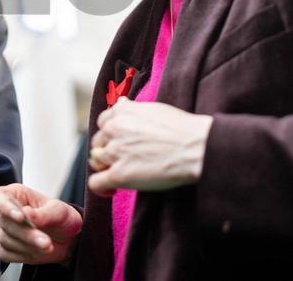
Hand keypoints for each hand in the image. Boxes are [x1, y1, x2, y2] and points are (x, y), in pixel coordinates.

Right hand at [0, 184, 81, 264]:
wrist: (68, 240)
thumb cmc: (63, 219)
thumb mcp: (59, 212)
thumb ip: (42, 214)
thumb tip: (26, 214)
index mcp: (16, 194)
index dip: (3, 206)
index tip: (20, 217)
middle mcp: (6, 210)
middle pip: (3, 222)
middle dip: (26, 234)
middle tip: (46, 242)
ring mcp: (4, 229)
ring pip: (4, 239)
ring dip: (27, 245)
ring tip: (47, 246)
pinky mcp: (5, 247)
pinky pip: (4, 253)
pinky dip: (22, 255)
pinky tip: (37, 251)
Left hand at [88, 99, 212, 195]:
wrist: (196, 147)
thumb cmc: (182, 128)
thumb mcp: (154, 109)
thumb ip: (133, 109)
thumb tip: (122, 104)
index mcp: (121, 111)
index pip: (103, 123)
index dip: (111, 134)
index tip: (120, 143)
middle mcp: (113, 129)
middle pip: (98, 142)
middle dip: (108, 150)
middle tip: (126, 160)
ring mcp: (115, 152)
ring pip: (96, 161)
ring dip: (106, 167)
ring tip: (123, 173)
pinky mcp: (119, 174)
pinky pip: (96, 183)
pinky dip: (102, 187)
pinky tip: (111, 189)